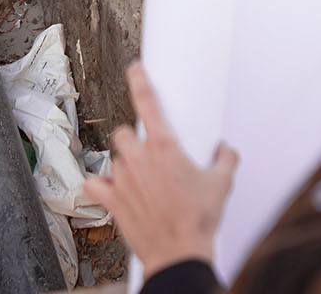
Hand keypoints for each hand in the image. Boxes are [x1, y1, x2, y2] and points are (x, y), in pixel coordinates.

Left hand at [83, 62, 239, 273]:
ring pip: (115, 159)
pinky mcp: (112, 200)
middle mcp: (139, 159)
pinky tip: (112, 190)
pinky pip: (94, 183)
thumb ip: (226, 160)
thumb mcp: (222, 184)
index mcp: (164, 147)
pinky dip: (100, 185)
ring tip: (142, 181)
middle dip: (134, 140)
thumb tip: (226, 151)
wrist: (179, 252)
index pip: (148, 102)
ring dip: (125, 165)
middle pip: (124, 133)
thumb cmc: (198, 219)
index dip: (139, 80)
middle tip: (148, 153)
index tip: (135, 69)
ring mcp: (122, 179)